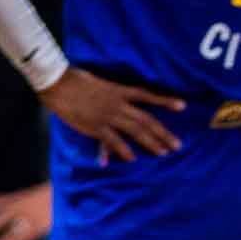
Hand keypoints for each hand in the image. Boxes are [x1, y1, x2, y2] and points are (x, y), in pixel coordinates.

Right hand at [39, 68, 182, 162]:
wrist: (58, 83)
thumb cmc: (75, 80)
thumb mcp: (97, 84)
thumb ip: (110, 94)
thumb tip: (117, 99)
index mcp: (119, 91)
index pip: (147, 95)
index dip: (165, 100)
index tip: (182, 106)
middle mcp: (118, 103)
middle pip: (146, 119)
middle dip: (163, 133)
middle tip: (178, 145)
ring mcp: (108, 115)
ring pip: (135, 130)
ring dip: (150, 142)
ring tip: (163, 153)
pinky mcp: (96, 126)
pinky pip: (113, 140)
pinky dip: (123, 149)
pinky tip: (133, 159)